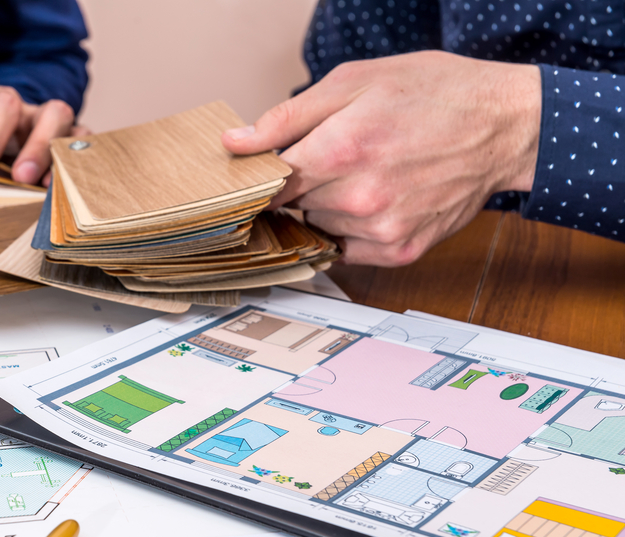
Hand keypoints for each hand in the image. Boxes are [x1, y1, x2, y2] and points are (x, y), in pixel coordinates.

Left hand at [0, 85, 87, 184]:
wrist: (9, 136)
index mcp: (0, 104)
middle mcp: (34, 112)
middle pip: (44, 115)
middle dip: (34, 146)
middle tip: (19, 178)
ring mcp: (61, 128)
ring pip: (71, 130)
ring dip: (59, 158)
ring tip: (46, 186)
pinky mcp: (79, 144)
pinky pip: (89, 150)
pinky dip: (83, 167)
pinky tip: (72, 189)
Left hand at [222, 51, 540, 265]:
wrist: (505, 125)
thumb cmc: (432, 94)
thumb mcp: (354, 81)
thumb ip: (286, 118)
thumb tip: (235, 143)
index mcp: (340, 149)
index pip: (269, 182)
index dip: (266, 174)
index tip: (268, 168)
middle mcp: (358, 198)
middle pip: (294, 204)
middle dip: (306, 181)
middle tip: (340, 155)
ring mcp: (380, 230)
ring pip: (319, 226)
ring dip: (330, 206)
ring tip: (368, 172)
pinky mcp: (399, 252)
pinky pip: (347, 250)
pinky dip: (352, 229)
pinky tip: (378, 199)